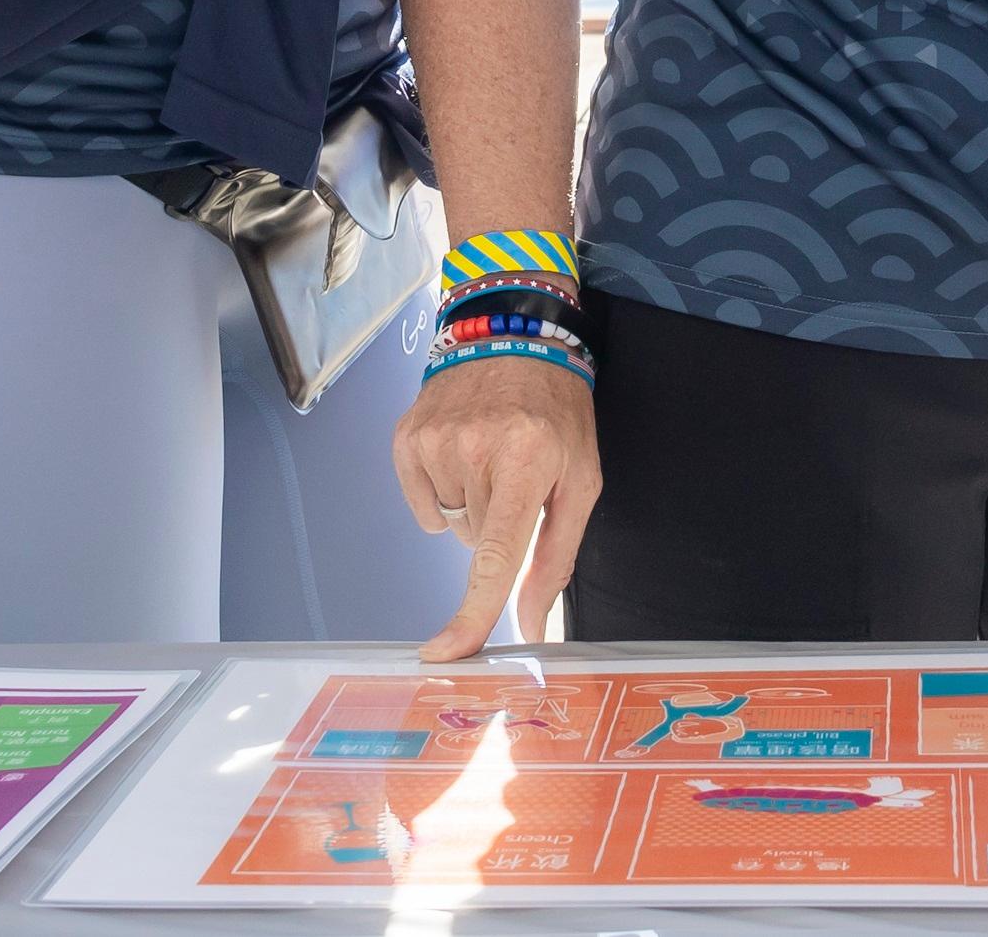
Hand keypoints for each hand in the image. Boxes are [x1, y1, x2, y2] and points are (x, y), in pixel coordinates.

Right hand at [395, 341, 602, 660]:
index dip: (471, 611)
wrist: (515, 333)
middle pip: (475, 542)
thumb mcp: (581, 479)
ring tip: (490, 456)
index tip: (445, 653)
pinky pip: (422, 504)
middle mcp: (475, 448)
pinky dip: (442, 493)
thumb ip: (557, 556)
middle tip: (516, 476)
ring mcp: (435, 440)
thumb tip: (532, 626)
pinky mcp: (406, 436)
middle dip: (497, 525)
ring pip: (449, 524)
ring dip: (470, 506)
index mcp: (528, 461)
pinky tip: (462, 454)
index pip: (495, 554)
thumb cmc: (558, 413)